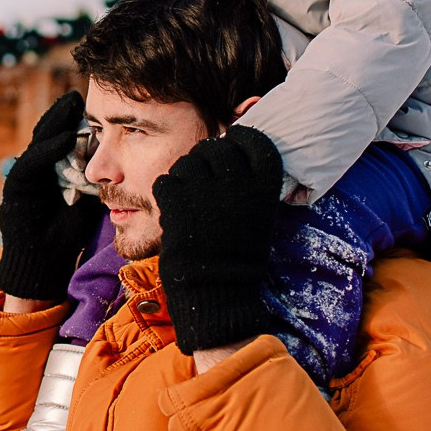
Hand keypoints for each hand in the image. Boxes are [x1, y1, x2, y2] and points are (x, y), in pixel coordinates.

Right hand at [0, 91, 106, 302]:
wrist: (44, 264)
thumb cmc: (67, 234)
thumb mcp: (88, 199)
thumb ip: (95, 178)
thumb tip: (117, 160)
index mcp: (51, 170)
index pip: (61, 139)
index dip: (74, 121)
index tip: (91, 103)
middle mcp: (35, 170)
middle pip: (48, 134)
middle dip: (63, 114)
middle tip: (78, 94)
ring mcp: (23, 178)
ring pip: (38, 143)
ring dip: (54, 123)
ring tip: (71, 105)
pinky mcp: (15, 189)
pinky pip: (31, 164)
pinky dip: (46, 150)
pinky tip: (63, 137)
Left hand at [152, 125, 284, 350]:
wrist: (217, 289)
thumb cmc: (238, 255)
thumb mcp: (255, 214)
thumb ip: (245, 183)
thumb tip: (228, 146)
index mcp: (263, 186)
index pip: (254, 141)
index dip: (240, 140)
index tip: (233, 146)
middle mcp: (237, 182)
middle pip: (218, 147)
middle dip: (208, 157)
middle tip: (203, 176)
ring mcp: (205, 189)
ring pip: (188, 161)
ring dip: (185, 174)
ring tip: (189, 196)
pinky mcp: (177, 200)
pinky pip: (166, 180)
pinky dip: (167, 192)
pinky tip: (175, 208)